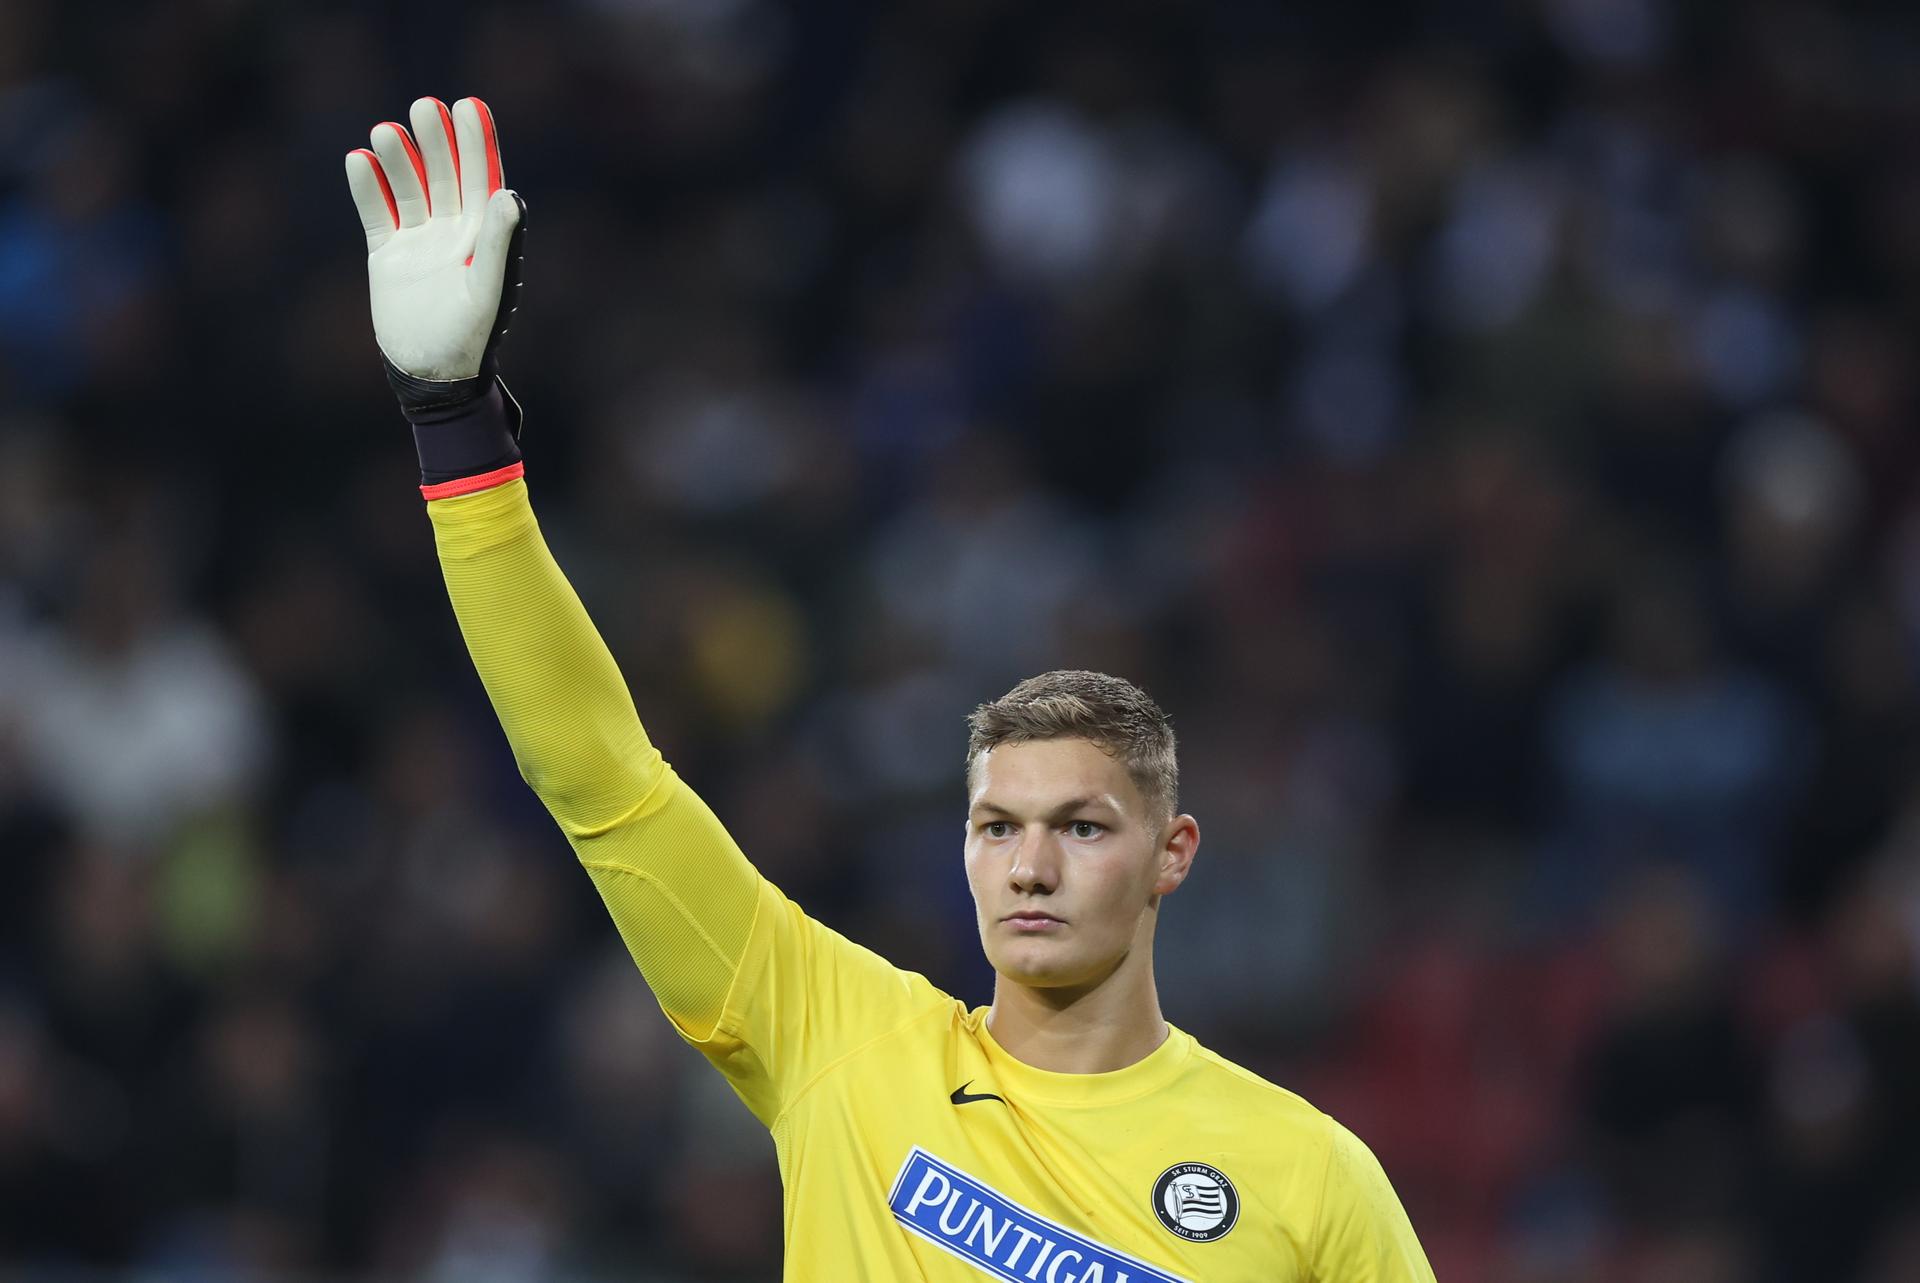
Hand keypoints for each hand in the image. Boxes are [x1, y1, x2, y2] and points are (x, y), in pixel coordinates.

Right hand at [345, 96, 524, 419]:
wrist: (430, 373)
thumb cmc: (469, 336)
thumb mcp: (487, 289)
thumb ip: (499, 243)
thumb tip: (510, 194)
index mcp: (484, 237)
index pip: (482, 179)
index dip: (476, 144)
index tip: (469, 106)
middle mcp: (453, 232)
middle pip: (445, 176)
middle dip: (436, 142)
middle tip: (425, 106)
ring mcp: (419, 242)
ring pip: (409, 189)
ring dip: (399, 161)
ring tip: (386, 131)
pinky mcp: (387, 255)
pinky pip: (377, 214)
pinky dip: (368, 189)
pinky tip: (358, 161)